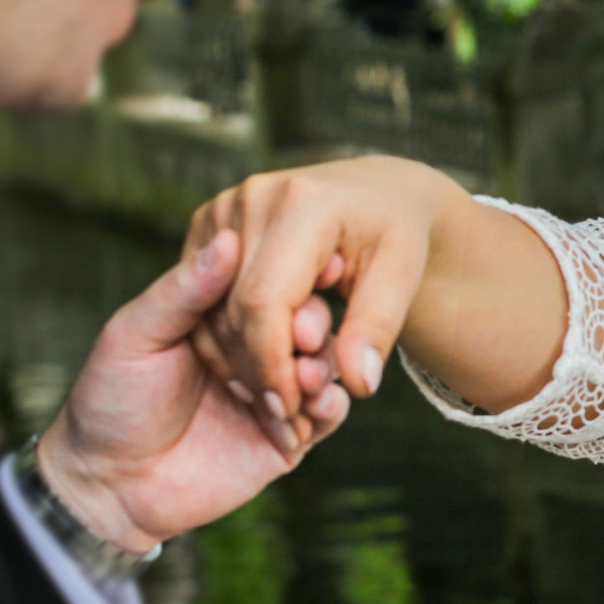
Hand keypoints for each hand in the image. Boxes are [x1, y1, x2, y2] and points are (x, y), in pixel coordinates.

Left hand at [36, 230, 350, 553]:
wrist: (106, 486)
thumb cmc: (110, 401)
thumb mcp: (137, 333)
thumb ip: (184, 290)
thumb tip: (228, 238)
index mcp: (223, 319)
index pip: (272, 286)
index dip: (294, 277)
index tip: (315, 265)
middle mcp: (255, 351)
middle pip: (307, 324)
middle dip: (313, 324)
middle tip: (304, 331)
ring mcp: (275, 395)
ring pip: (324, 368)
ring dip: (324, 366)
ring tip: (307, 374)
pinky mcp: (287, 439)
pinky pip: (326, 418)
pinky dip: (330, 407)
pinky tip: (317, 404)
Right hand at [182, 155, 463, 431]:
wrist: (376, 191)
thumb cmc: (395, 235)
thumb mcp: (402, 277)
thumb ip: (378, 329)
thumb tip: (359, 385)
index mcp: (304, 204)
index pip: (264, 302)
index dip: (272, 364)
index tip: (290, 409)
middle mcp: (254, 197)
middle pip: (233, 308)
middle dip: (257, 369)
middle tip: (286, 411)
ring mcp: (225, 207)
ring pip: (211, 308)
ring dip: (238, 359)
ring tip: (278, 391)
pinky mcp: (209, 221)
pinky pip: (201, 296)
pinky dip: (226, 336)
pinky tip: (259, 361)